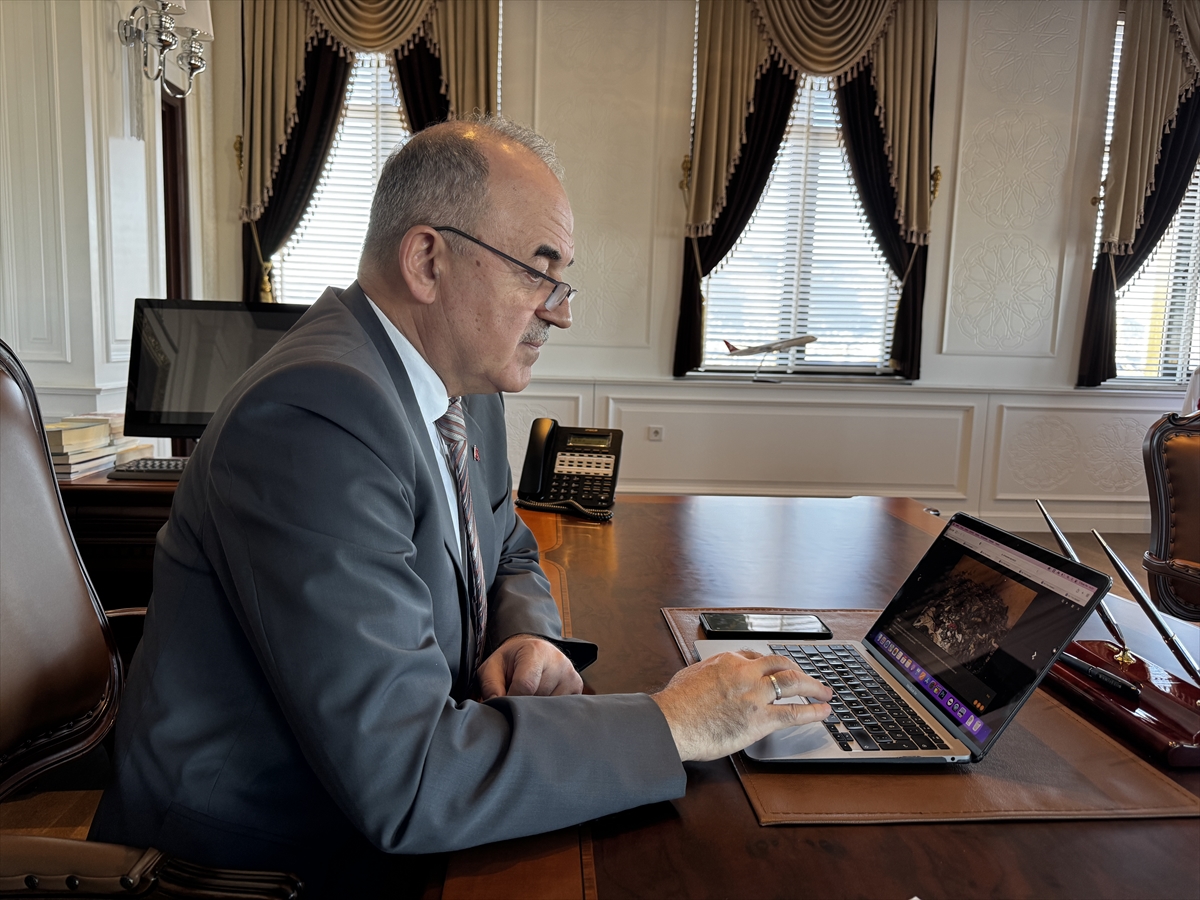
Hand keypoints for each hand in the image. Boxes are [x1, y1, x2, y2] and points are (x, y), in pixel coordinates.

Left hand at [477, 634, 583, 700]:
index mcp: (535, 651)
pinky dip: (548, 709)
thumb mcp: (493, 666)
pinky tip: (542, 697)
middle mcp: (558, 661)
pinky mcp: (578, 686)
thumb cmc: (511, 661)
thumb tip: (496, 705)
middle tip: (517, 694)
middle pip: (538, 698)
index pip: (525, 686)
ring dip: (537, 708)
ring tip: (530, 694)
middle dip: (523, 703)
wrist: (533, 651)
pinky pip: (561, 709)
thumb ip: (490, 685)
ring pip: (549, 707)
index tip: (504, 699)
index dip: (511, 698)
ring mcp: (571, 674)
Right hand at [650, 651, 832, 761]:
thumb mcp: (692, 674)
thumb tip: (711, 676)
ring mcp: (755, 696)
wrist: (672, 722)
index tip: (779, 672)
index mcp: (729, 660)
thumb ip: (709, 671)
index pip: (759, 658)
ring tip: (825, 692)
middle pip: (782, 665)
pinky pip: (793, 713)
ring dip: (813, 687)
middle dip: (799, 671)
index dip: (773, 666)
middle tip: (810, 679)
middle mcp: (745, 673)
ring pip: (793, 684)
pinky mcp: (759, 720)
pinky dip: (812, 712)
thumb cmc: (676, 703)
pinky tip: (823, 713)